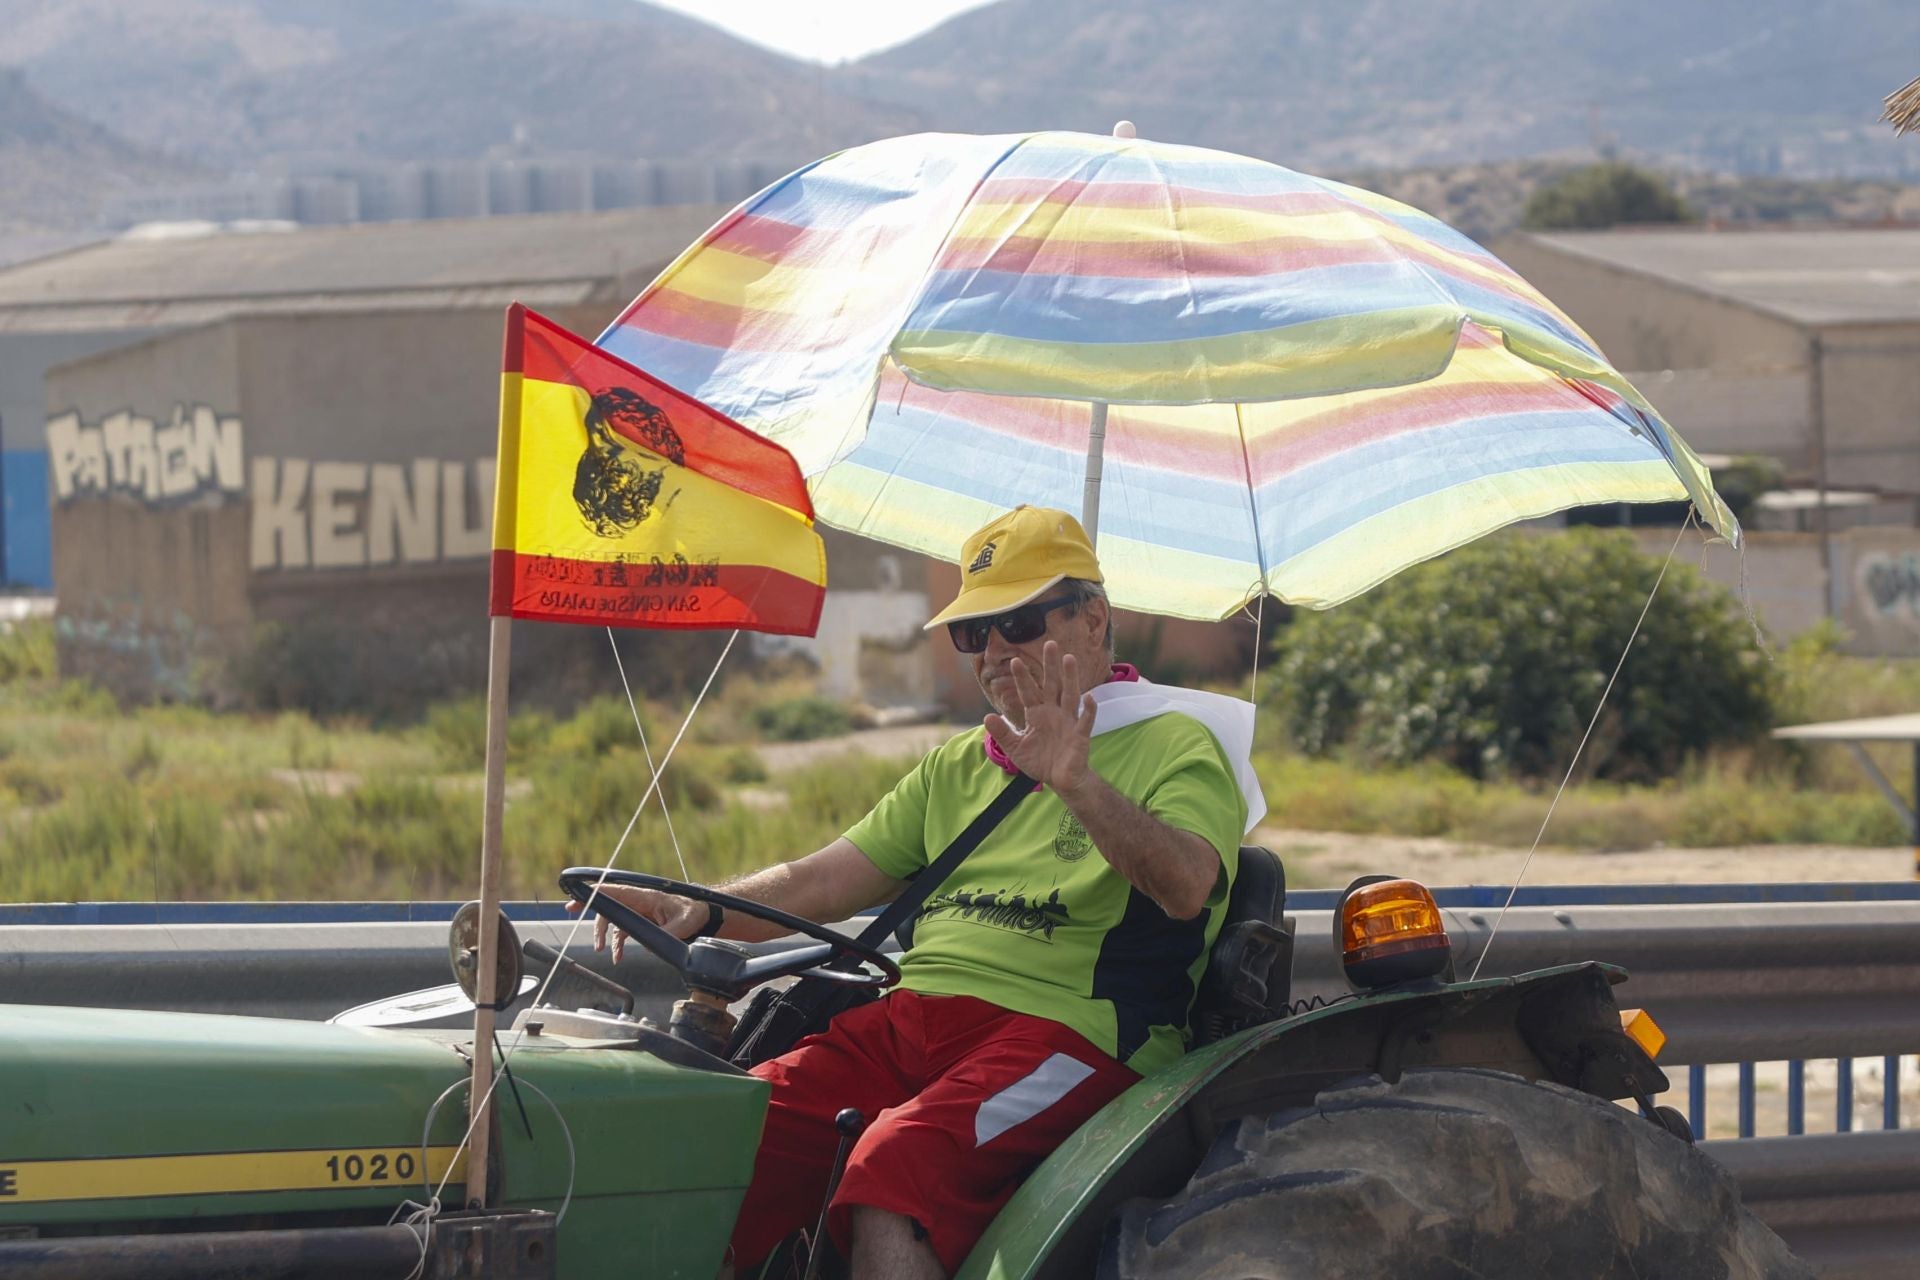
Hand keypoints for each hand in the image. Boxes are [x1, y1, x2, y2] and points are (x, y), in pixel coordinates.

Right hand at [564, 881, 705, 963]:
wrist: (702, 916)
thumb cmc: (693, 913)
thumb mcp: (683, 924)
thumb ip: (665, 933)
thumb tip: (647, 944)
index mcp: (645, 897)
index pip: (616, 891)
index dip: (596, 892)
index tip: (578, 894)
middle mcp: (638, 902)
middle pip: (608, 902)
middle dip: (588, 905)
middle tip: (571, 909)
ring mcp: (638, 911)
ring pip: (613, 918)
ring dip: (603, 933)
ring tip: (601, 949)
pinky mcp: (640, 922)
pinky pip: (622, 930)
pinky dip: (616, 943)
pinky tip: (617, 956)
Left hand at [983, 640, 1097, 794]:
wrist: (1060, 780)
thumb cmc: (1040, 762)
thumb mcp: (1016, 749)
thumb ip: (1002, 733)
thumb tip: (987, 716)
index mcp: (1037, 714)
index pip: (1029, 692)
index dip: (1023, 677)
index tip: (1015, 661)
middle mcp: (1054, 713)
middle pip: (1053, 685)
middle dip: (1051, 665)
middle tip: (1051, 644)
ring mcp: (1068, 722)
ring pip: (1070, 695)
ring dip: (1070, 677)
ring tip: (1069, 659)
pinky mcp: (1080, 735)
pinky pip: (1085, 720)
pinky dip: (1089, 710)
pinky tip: (1090, 698)